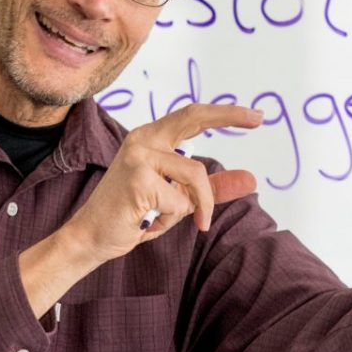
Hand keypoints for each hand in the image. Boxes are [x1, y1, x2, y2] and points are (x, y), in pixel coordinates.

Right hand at [17, 103, 259, 316]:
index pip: (191, 116)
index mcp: (150, 139)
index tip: (255, 117)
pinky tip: (147, 220)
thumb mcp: (178, 199)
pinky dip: (170, 219)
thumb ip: (212, 188)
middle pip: (193, 117)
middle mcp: (143, 139)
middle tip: (260, 120)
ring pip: (195, 175)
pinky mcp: (138, 179)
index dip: (225, 114)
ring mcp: (139, 156)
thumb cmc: (132, 216)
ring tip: (165, 219)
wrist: (91, 238)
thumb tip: (250, 179)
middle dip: (228, 116)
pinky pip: (179, 201)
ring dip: (194, 206)